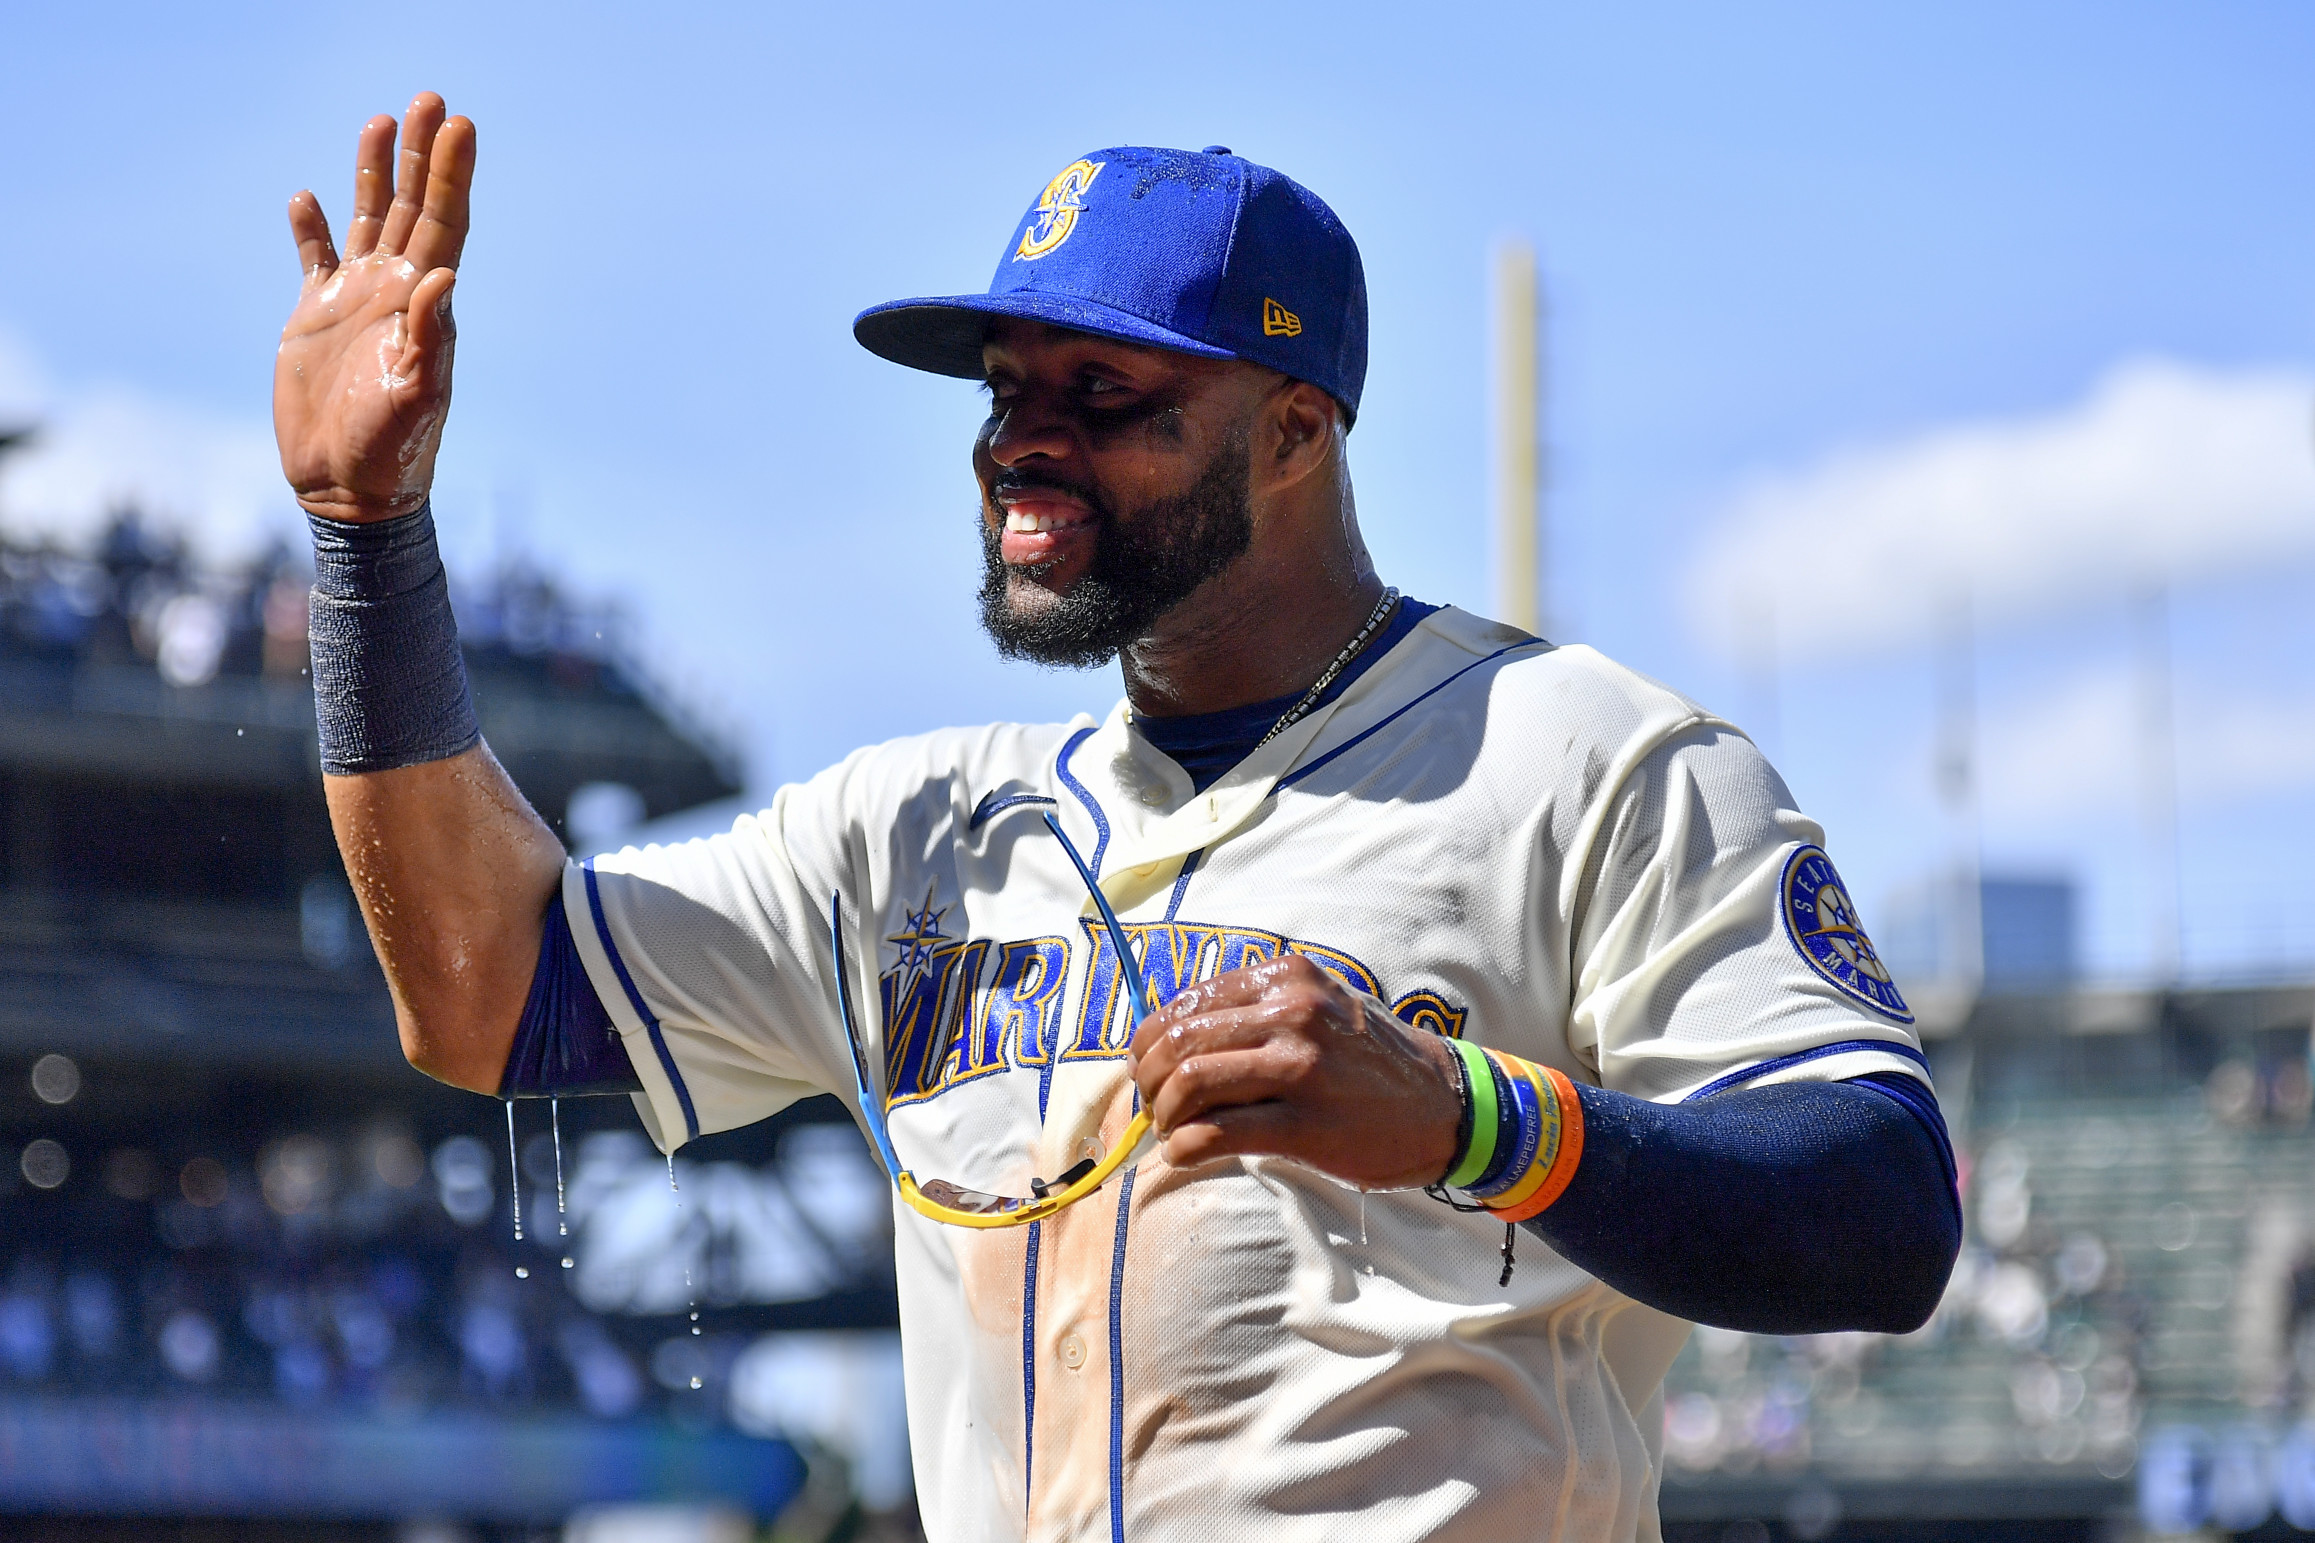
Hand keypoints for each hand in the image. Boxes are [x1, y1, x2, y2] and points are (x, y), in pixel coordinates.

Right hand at [274, 94, 475, 521]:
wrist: (348, 487)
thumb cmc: (392, 451)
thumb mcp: (416, 396)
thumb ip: (429, 338)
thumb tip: (444, 277)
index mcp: (426, 305)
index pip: (446, 225)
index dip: (452, 176)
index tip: (461, 125)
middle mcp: (396, 292)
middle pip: (413, 208)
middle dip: (422, 155)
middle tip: (430, 97)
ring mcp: (356, 301)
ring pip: (370, 220)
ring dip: (375, 172)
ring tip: (381, 120)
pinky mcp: (315, 318)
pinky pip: (315, 259)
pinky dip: (312, 228)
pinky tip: (307, 196)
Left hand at [1125, 955, 1462, 1189]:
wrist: (1442, 1106)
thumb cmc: (1369, 1060)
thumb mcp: (1318, 1006)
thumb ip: (1254, 1010)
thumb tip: (1169, 1041)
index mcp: (1287, 977)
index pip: (1186, 1003)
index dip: (1149, 1041)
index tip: (1145, 1067)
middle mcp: (1292, 1012)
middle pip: (1180, 1042)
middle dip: (1149, 1080)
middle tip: (1152, 1106)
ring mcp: (1300, 1067)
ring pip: (1191, 1084)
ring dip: (1163, 1115)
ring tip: (1169, 1131)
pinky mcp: (1306, 1124)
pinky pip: (1216, 1134)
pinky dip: (1183, 1149)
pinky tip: (1183, 1156)